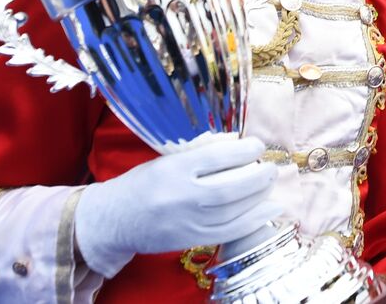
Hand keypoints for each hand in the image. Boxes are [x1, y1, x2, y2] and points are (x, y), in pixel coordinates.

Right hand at [74, 134, 279, 277]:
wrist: (114, 220)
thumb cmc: (142, 183)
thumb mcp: (166, 160)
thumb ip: (200, 154)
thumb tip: (239, 145)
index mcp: (172, 169)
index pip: (215, 158)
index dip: (243, 151)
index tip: (258, 145)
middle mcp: (180, 196)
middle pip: (229, 188)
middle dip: (257, 176)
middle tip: (271, 166)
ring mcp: (186, 222)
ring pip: (232, 211)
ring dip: (259, 197)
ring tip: (271, 184)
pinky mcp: (190, 240)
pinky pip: (229, 232)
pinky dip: (254, 220)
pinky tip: (270, 209)